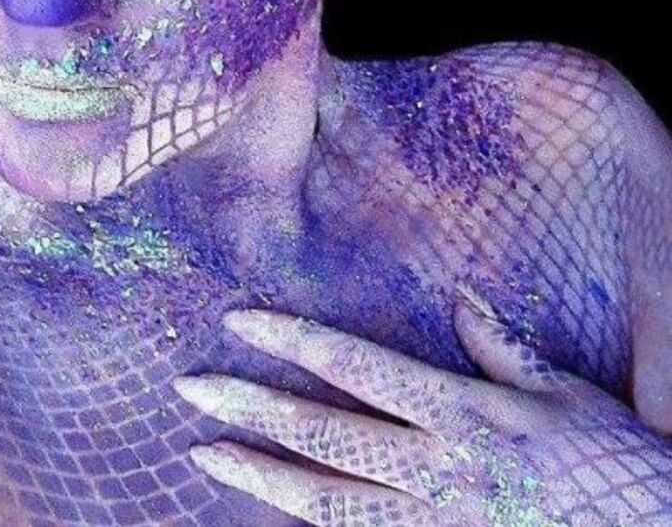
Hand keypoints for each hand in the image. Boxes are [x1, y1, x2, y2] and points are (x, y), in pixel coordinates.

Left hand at [172, 292, 671, 524]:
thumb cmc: (611, 465)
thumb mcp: (566, 393)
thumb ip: (505, 347)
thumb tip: (461, 297)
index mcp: (462, 411)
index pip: (358, 366)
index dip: (293, 342)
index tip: (240, 322)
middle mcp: (437, 467)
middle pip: (325, 433)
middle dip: (251, 407)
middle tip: (190, 388)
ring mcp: (434, 521)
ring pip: (328, 501)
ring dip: (260, 477)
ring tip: (204, 456)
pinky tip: (270, 513)